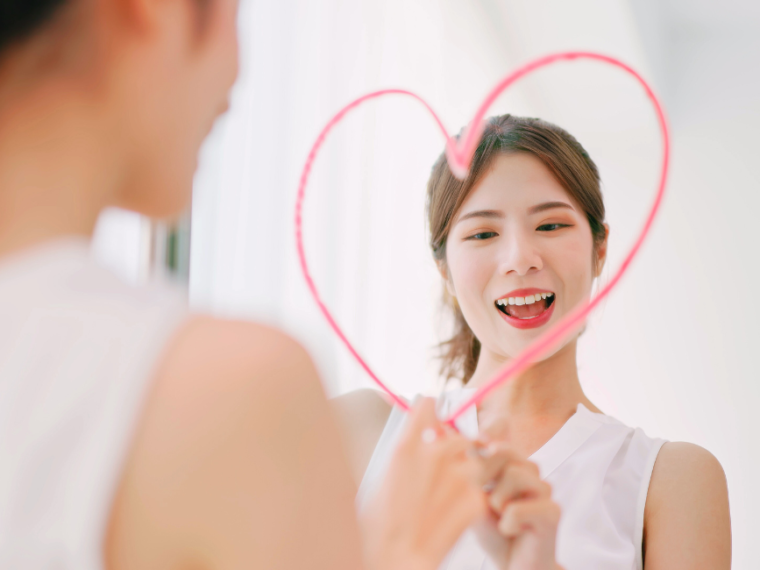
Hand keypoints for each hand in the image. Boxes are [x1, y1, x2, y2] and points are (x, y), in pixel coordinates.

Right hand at [360, 398, 486, 569]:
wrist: (398, 558)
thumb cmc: (381, 528)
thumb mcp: (381, 480)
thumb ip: (404, 456)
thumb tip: (414, 446)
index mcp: (405, 447)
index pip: (427, 406)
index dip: (432, 411)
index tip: (435, 416)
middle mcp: (434, 454)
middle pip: (459, 436)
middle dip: (456, 449)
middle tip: (448, 469)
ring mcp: (458, 476)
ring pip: (475, 460)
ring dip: (469, 473)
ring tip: (453, 496)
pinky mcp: (475, 498)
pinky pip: (481, 489)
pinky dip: (475, 498)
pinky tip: (458, 514)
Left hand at [473, 443, 560, 569]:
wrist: (516, 566)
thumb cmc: (495, 532)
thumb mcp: (475, 501)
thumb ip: (473, 476)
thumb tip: (471, 447)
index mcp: (513, 465)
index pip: (495, 443)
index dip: (479, 446)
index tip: (469, 451)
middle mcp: (531, 473)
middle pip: (504, 452)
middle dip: (483, 474)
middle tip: (483, 500)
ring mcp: (545, 490)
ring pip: (514, 475)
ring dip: (497, 502)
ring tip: (502, 518)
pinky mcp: (553, 512)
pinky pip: (517, 509)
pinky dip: (507, 525)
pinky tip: (514, 531)